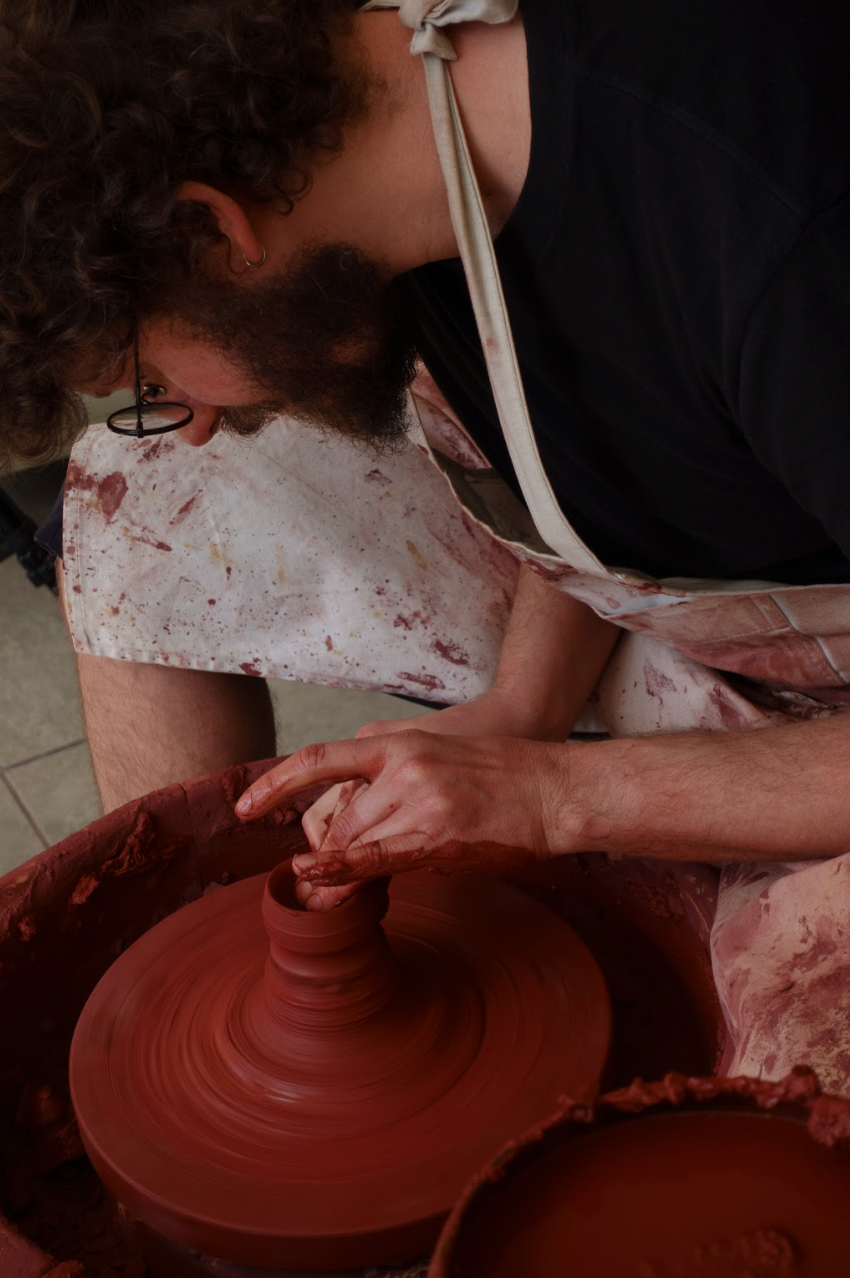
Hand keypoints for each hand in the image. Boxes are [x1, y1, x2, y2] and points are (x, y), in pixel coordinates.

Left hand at [296, 690, 563, 908]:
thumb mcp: (438, 753)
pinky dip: (340, 872)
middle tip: (311, 878)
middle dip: (323, 852)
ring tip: (321, 895)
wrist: (554, 789)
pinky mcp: (438, 835)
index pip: (321, 758)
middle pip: (337, 818)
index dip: (277, 783)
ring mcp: (419, 799)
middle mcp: (402, 765)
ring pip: (355, 841)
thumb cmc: (502, 773)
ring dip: (338, 871)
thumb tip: (355, 816)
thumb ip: (393, 775)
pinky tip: (316, 880)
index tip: (245, 808)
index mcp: (399, 741)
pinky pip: (376, 859)